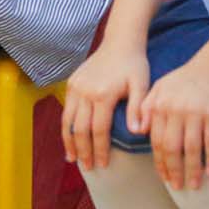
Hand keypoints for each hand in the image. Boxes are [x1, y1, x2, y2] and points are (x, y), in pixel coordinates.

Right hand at [62, 40, 149, 170]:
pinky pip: (66, 110)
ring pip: (68, 121)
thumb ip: (137, 108)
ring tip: (73, 159)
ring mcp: (76, 86)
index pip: (99, 130)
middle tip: (88, 168)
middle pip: (81, 129)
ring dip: (70, 142)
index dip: (100, 150)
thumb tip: (137, 132)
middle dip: (84, 151)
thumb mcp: (141, 84)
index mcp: (103, 94)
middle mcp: (86, 91)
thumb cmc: (134, 64)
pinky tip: (69, 139)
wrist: (120, 40)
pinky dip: (66, 127)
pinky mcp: (71, 83)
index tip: (104, 165)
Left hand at [139, 36, 208, 190]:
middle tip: (177, 186)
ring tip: (194, 185)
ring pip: (191, 149)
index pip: (157, 141)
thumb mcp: (162, 85)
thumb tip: (139, 132)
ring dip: (192, 170)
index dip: (160, 163)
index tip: (165, 177)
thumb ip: (147, 106)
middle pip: (172, 148)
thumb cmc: (188, 76)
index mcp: (160, 104)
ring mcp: (195, 112)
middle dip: (174, 171)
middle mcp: (175, 109)